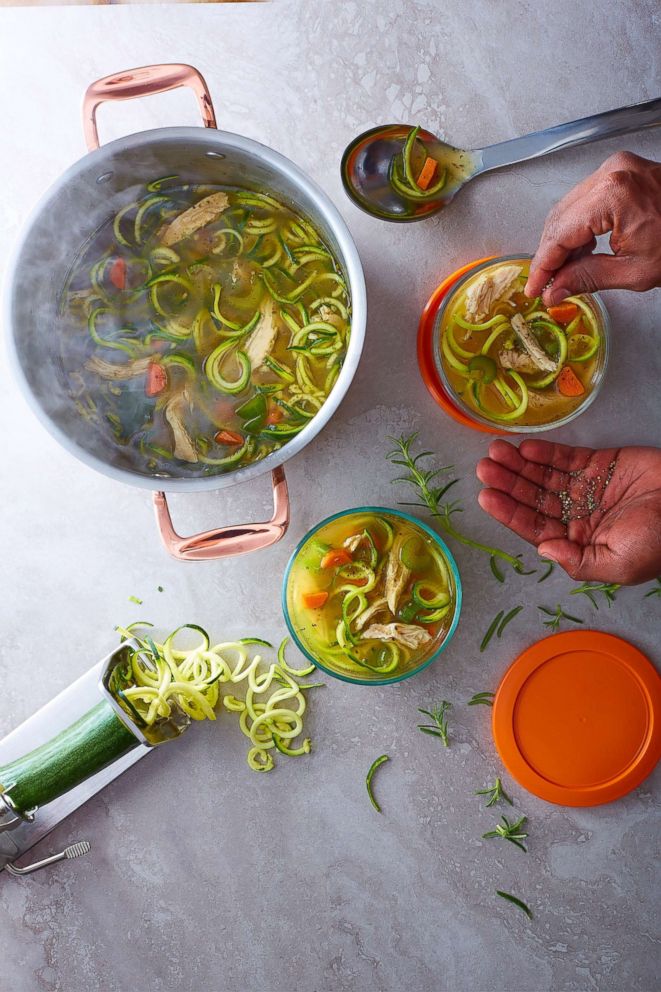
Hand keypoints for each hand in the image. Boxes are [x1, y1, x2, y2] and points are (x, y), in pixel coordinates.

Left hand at [476, 439, 660, 584]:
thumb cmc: (660, 541)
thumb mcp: (620, 565)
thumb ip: (579, 562)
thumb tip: (544, 549)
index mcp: (577, 543)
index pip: (534, 527)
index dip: (508, 512)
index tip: (486, 497)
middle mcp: (576, 515)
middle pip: (533, 499)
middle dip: (507, 484)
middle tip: (484, 469)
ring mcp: (585, 489)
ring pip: (544, 476)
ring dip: (519, 465)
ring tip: (495, 452)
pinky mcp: (599, 465)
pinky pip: (566, 459)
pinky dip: (545, 453)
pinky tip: (524, 448)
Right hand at [525, 151, 660, 305]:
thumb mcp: (636, 271)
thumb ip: (587, 280)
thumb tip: (555, 290)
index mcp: (613, 195)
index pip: (560, 235)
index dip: (543, 266)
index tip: (534, 287)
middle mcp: (612, 173)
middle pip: (560, 218)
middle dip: (550, 254)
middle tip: (546, 284)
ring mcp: (617, 168)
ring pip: (569, 208)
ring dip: (562, 241)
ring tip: (564, 271)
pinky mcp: (622, 171)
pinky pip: (586, 199)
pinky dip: (579, 226)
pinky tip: (581, 251)